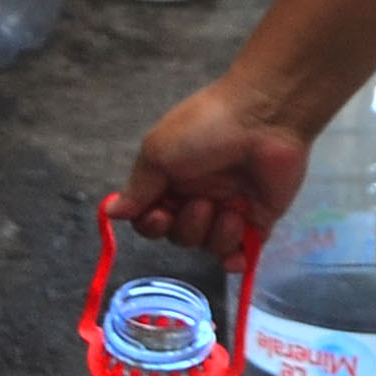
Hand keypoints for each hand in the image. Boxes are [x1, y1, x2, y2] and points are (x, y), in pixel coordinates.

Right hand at [124, 70, 320, 255]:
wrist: (263, 117)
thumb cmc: (205, 128)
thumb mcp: (159, 152)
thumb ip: (138, 189)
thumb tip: (111, 213)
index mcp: (172, 179)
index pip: (151, 218)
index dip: (152, 225)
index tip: (160, 215)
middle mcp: (199, 195)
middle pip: (179, 236)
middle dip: (188, 227)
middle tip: (203, 203)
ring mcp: (230, 208)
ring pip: (209, 246)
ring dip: (215, 235)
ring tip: (231, 209)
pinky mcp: (259, 218)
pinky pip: (243, 252)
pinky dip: (237, 258)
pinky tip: (237, 253)